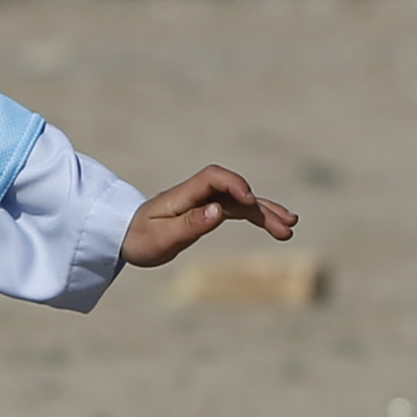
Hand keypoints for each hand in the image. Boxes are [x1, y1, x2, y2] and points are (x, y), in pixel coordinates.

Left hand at [120, 166, 296, 268]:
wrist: (126, 237)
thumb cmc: (140, 238)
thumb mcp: (161, 237)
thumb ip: (189, 224)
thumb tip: (218, 211)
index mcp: (183, 195)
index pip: (214, 178)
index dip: (234, 185)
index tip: (249, 202)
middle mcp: (198, 194)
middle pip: (235, 191)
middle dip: (261, 205)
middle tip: (286, 223)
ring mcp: (206, 202)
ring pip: (242, 203)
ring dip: (266, 213)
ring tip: (290, 228)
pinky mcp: (210, 212)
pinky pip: (239, 211)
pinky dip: (257, 218)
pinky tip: (277, 227)